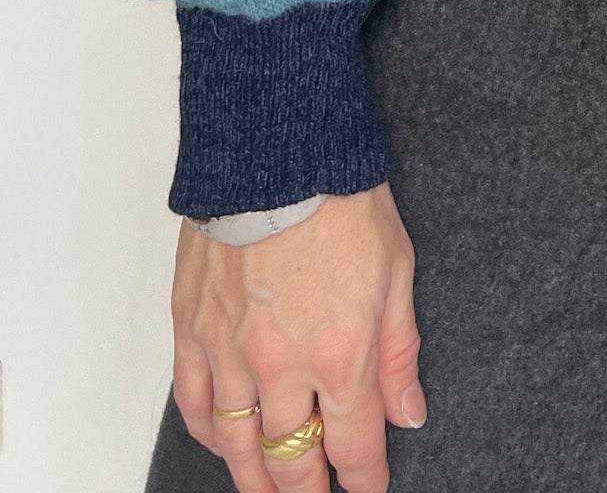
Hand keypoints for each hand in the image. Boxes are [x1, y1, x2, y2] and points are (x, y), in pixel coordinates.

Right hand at [171, 183, 423, 492]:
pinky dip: (211, 433)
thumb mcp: (397, 270)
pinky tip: (225, 440)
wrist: (276, 152)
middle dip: (309, 488)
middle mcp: (283, 366)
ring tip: (270, 487)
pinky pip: (195, 405)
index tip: (371, 487)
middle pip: (293, 459)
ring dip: (256, 476)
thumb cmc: (340, 199)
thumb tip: (408, 412)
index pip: (354, 447)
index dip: (366, 478)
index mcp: (341, 355)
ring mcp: (231, 352)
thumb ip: (400, 350)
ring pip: (239, 444)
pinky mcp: (193, 331)